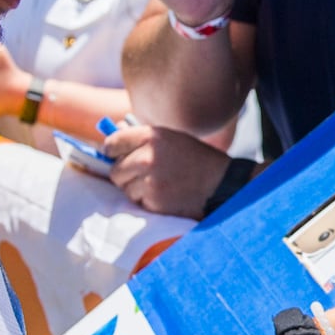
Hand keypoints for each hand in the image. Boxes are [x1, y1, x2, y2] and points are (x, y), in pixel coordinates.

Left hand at [105, 123, 230, 214]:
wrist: (222, 184)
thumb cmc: (197, 159)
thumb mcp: (172, 138)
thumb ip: (143, 137)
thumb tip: (113, 132)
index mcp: (152, 136)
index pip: (113, 143)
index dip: (112, 151)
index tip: (114, 155)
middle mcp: (147, 157)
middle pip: (115, 171)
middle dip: (126, 175)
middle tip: (143, 174)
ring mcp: (150, 181)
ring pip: (126, 189)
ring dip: (137, 190)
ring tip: (159, 184)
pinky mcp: (154, 201)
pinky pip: (139, 202)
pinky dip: (148, 201)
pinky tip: (166, 195)